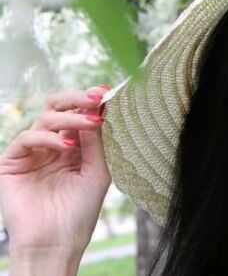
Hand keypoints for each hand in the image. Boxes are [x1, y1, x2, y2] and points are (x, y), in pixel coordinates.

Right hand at [0, 85, 111, 262]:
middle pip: (58, 108)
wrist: (57, 244)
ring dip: (70, 117)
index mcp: (73, 146)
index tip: (108, 91)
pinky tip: (67, 146)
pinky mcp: (12, 163)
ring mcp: (32, 152)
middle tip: (96, 96)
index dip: (91, 101)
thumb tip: (99, 109)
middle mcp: (51, 145)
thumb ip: (96, 141)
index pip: (79, 114)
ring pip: (45, 118)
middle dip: (78, 98)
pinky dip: (48, 137)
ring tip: (90, 123)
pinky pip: (27, 138)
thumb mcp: (97, 171)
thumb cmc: (80, 212)